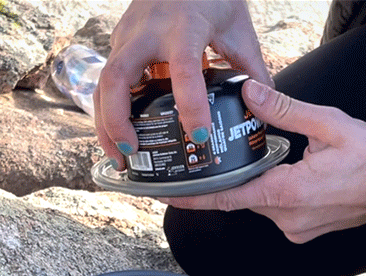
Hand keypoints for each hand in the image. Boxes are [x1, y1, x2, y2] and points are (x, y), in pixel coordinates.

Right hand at [94, 0, 271, 168]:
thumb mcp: (238, 30)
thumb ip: (252, 70)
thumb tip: (263, 109)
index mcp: (184, 28)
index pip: (184, 71)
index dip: (191, 106)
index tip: (201, 136)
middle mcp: (146, 33)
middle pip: (115, 80)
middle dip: (118, 122)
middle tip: (133, 152)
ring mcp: (126, 37)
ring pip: (101, 85)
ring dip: (105, 125)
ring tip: (120, 157)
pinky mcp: (118, 43)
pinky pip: (105, 82)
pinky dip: (108, 112)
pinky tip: (121, 135)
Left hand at [166, 80, 365, 243]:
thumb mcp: (328, 124)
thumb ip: (283, 110)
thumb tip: (250, 92)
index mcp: (289, 194)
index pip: (229, 197)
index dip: (196, 197)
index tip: (169, 196)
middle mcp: (287, 218)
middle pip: (241, 197)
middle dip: (230, 178)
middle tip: (216, 160)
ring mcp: (296, 228)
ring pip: (260, 203)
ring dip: (257, 183)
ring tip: (273, 159)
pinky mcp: (303, 231)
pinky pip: (277, 211)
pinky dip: (273, 192)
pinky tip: (290, 174)